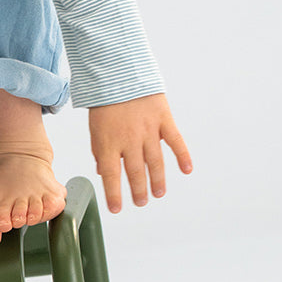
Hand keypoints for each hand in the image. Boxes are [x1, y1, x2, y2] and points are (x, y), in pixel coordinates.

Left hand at [88, 93, 191, 213]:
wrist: (119, 73)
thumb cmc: (105, 103)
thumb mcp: (95, 128)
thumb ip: (100, 151)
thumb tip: (103, 172)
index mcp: (109, 142)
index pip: (112, 176)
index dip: (114, 195)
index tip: (117, 209)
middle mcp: (129, 139)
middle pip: (136, 172)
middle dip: (139, 191)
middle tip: (141, 202)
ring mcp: (148, 130)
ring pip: (155, 161)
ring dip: (158, 180)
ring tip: (158, 193)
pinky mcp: (163, 119)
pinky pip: (175, 141)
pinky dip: (183, 156)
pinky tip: (186, 170)